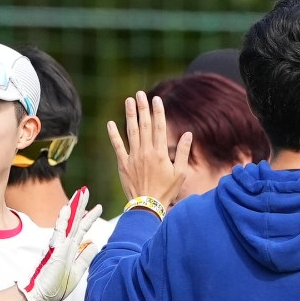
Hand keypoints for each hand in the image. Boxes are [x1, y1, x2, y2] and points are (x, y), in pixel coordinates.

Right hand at [21, 187, 104, 300]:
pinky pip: (59, 232)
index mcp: (70, 250)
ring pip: (68, 223)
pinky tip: (67, 209)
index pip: (81, 230)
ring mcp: (59, 247)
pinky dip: (63, 220)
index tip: (97, 207)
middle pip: (75, 222)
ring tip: (81, 193)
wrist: (41, 296)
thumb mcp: (77, 272)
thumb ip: (85, 258)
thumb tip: (94, 244)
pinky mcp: (54, 251)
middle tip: (86, 190)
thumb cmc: (55, 287)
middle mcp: (64, 245)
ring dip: (74, 208)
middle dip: (81, 206)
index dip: (89, 218)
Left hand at [107, 90, 191, 205]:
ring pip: (131, 132)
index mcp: (161, 153)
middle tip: (140, 94)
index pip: (159, 127)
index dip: (157, 112)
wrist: (148, 206)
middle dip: (142, 108)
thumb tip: (188, 134)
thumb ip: (184, 152)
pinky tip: (111, 124)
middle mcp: (146, 152)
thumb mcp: (181, 173)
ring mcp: (133, 158)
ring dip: (129, 116)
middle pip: (144, 126)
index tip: (156, 100)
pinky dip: (114, 135)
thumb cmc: (167, 191)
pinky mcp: (123, 165)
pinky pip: (118, 147)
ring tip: (128, 101)